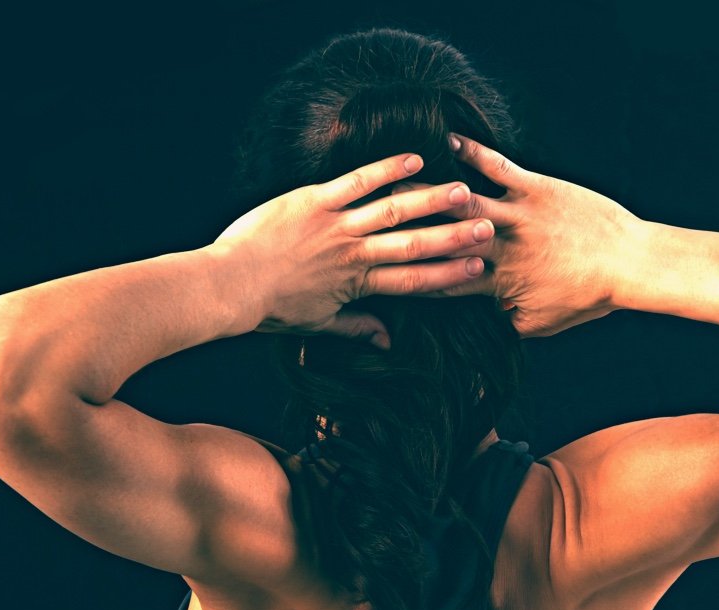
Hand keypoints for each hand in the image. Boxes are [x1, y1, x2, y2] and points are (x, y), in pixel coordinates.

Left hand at [209, 152, 493, 348]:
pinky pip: (356, 181)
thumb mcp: (318, 325)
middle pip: (414, 244)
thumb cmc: (271, 309)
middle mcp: (354, 253)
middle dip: (454, 237)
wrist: (231, 287)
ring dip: (431, 200)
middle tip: (488, 228)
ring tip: (463, 191)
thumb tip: (388, 339)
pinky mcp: (314, 201)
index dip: (449, 275)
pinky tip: (415, 160)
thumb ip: (357, 327)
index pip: (414, 280)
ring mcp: (336, 225)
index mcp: (357, 284)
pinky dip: (386, 170)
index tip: (479, 269)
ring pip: (393, 210)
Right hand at [407, 132, 646, 337]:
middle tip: (372, 215)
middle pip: (442, 236)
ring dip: (428, 188)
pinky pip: (496, 166)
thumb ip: (505, 322)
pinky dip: (469, 152)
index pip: (443, 279)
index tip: (386, 268)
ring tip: (395, 176)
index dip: (413, 272)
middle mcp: (499, 248)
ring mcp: (516, 215)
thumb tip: (479, 324)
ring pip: (462, 201)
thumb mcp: (542, 324)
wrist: (630, 264)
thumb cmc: (589, 297)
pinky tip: (445, 140)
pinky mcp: (535, 188)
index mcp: (498, 283)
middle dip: (407, 226)